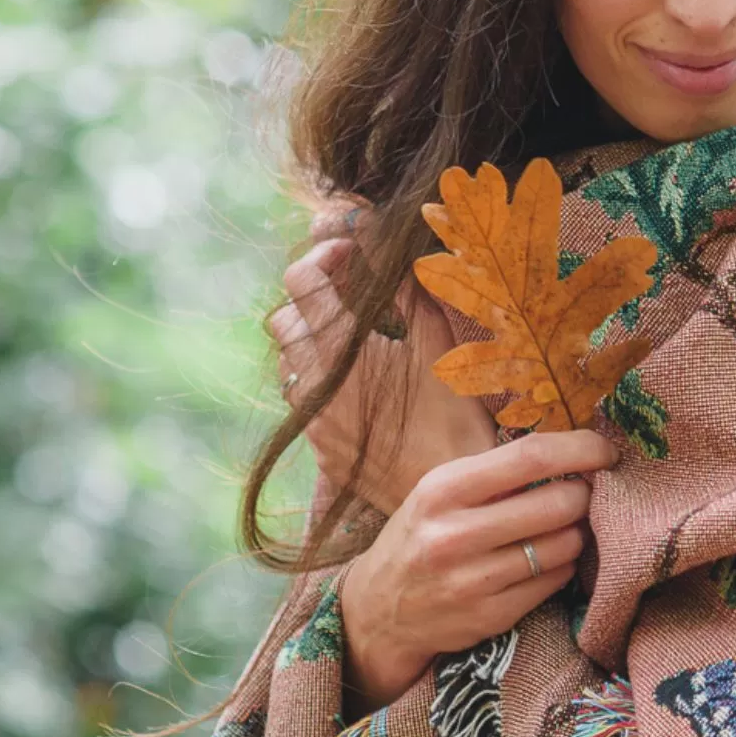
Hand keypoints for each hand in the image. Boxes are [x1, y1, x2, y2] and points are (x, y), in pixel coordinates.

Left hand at [268, 236, 496, 516]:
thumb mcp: (435, 340)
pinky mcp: (319, 447)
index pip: (301, 279)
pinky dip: (321, 383)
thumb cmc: (452, 412)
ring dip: (311, 343)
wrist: (448, 486)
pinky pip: (304, 402)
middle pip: (282, 318)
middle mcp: (313, 379)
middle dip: (310, 299)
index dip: (322, 256)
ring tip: (353, 344)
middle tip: (349, 296)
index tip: (349, 255)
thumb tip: (391, 250)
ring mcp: (311, 417)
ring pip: (289, 363)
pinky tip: (357, 389)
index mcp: (339, 344)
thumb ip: (406, 290)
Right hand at [338, 429, 616, 707]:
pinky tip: (545, 560)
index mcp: (442, 489)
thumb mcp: (439, 492)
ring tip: (559, 529)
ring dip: (575, 533)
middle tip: (582, 495)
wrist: (379, 611)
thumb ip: (496, 472)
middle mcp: (454, 534)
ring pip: (564, 545)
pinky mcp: (491, 617)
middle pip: (558, 502)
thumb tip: (572, 450)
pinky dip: (561, 566)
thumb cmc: (421, 536)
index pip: (531, 457)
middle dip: (584, 495)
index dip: (581, 450)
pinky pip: (555, 581)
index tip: (605, 452)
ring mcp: (473, 580)